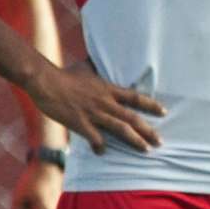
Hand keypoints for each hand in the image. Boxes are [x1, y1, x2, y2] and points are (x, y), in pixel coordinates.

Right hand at [30, 62, 162, 153]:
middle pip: (133, 118)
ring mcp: (93, 114)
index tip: (164, 112)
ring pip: (120, 129)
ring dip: (135, 140)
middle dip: (149, 131)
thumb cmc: (64, 74)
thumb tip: (99, 56)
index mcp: (108, 90)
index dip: (151, 105)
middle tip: (160, 141)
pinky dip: (100, 146)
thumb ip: (96, 66)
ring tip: (145, 149)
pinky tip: (102, 152)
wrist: (45, 81)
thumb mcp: (86, 68)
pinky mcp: (79, 123)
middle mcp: (105, 102)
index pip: (135, 98)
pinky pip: (94, 138)